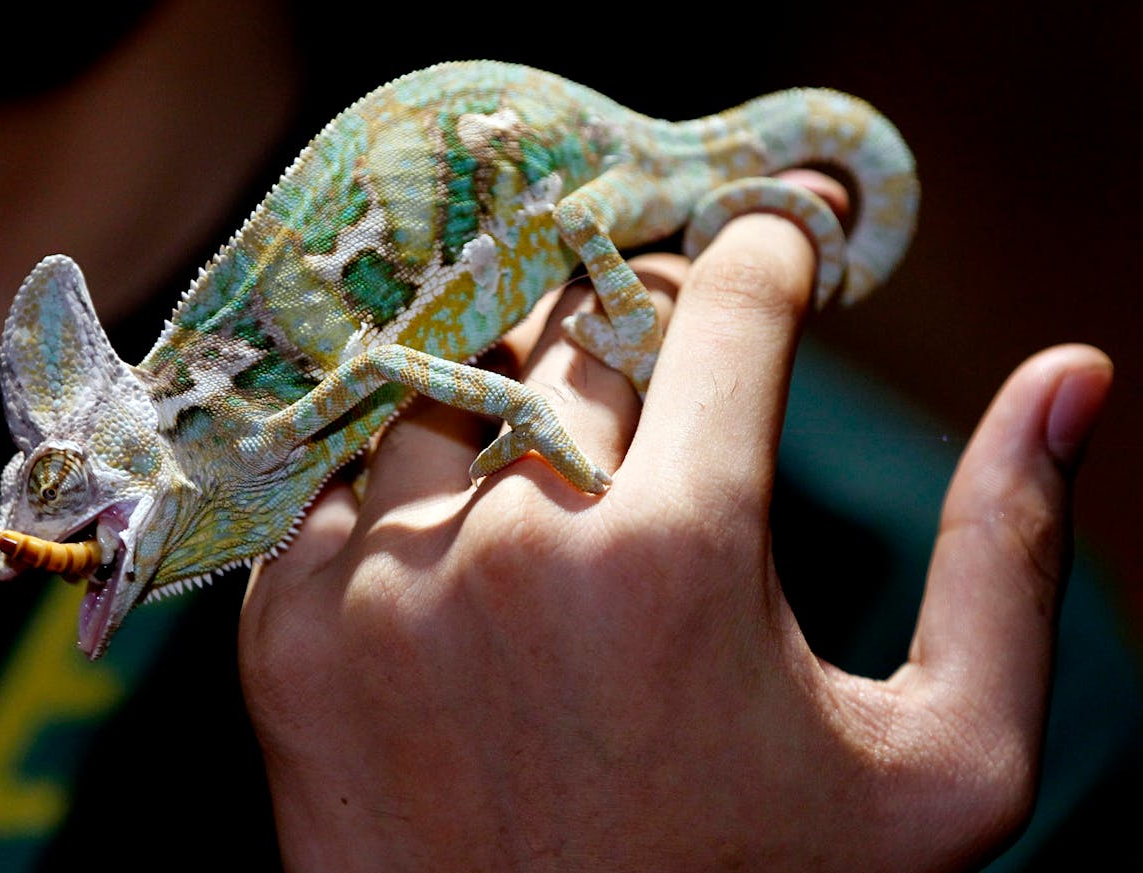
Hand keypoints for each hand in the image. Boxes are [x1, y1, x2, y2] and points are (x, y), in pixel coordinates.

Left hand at [238, 174, 1111, 871]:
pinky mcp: (282, 631)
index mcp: (679, 553)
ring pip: (451, 378)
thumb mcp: (936, 762)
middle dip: (646, 315)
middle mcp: (510, 547)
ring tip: (566, 455)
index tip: (778, 250)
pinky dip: (407, 468)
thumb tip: (1065, 380)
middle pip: (579, 322)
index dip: (767, 253)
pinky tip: (461, 524)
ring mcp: (376, 584)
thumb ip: (1002, 558)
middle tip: (676, 359)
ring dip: (520, 386)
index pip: (724, 303)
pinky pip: (341, 470)